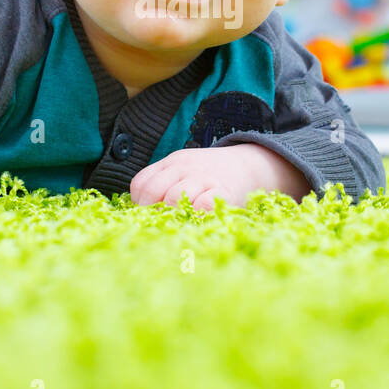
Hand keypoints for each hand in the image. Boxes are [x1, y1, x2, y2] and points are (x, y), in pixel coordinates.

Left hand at [129, 143, 310, 212]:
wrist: (249, 166)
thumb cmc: (209, 176)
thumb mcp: (183, 171)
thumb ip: (162, 185)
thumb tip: (139, 213)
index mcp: (171, 162)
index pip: (142, 183)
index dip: (139, 203)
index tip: (144, 217)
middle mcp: (184, 167)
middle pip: (153, 191)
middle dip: (151, 212)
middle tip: (158, 226)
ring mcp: (204, 178)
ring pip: (173, 198)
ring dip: (170, 215)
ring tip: (175, 225)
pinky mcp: (222, 192)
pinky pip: (202, 205)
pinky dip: (195, 215)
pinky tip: (196, 220)